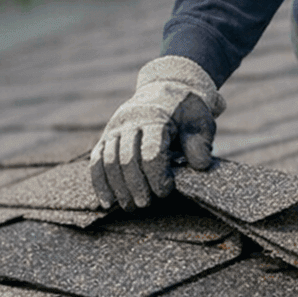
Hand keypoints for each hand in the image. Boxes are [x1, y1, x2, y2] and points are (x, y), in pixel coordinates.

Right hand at [90, 56, 225, 209]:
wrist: (167, 90)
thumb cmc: (187, 112)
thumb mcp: (201, 122)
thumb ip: (200, 143)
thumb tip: (200, 165)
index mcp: (156, 118)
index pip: (151, 151)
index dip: (157, 175)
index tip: (166, 191)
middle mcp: (131, 122)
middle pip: (126, 158)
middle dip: (135, 185)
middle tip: (145, 204)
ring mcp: (115, 129)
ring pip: (109, 161)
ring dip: (117, 187)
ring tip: (129, 207)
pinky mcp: (106, 137)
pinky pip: (96, 160)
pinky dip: (99, 182)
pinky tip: (106, 201)